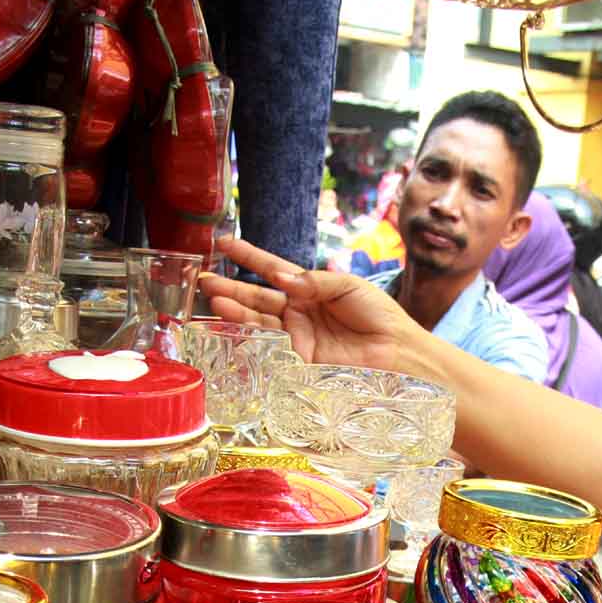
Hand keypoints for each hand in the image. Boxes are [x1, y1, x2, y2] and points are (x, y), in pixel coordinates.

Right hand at [201, 237, 408, 370]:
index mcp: (311, 289)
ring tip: (213, 299)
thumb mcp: (348, 286)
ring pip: (259, 320)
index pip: (272, 269)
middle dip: (230, 288)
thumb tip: (281, 278)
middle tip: (204, 280)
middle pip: (258, 296)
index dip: (248, 257)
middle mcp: (299, 311)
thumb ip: (314, 281)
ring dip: (235, 310)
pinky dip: (251, 335)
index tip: (224, 243)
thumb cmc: (380, 315)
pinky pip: (270, 346)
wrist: (397, 352)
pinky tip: (234, 324)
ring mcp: (297, 336)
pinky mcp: (299, 359)